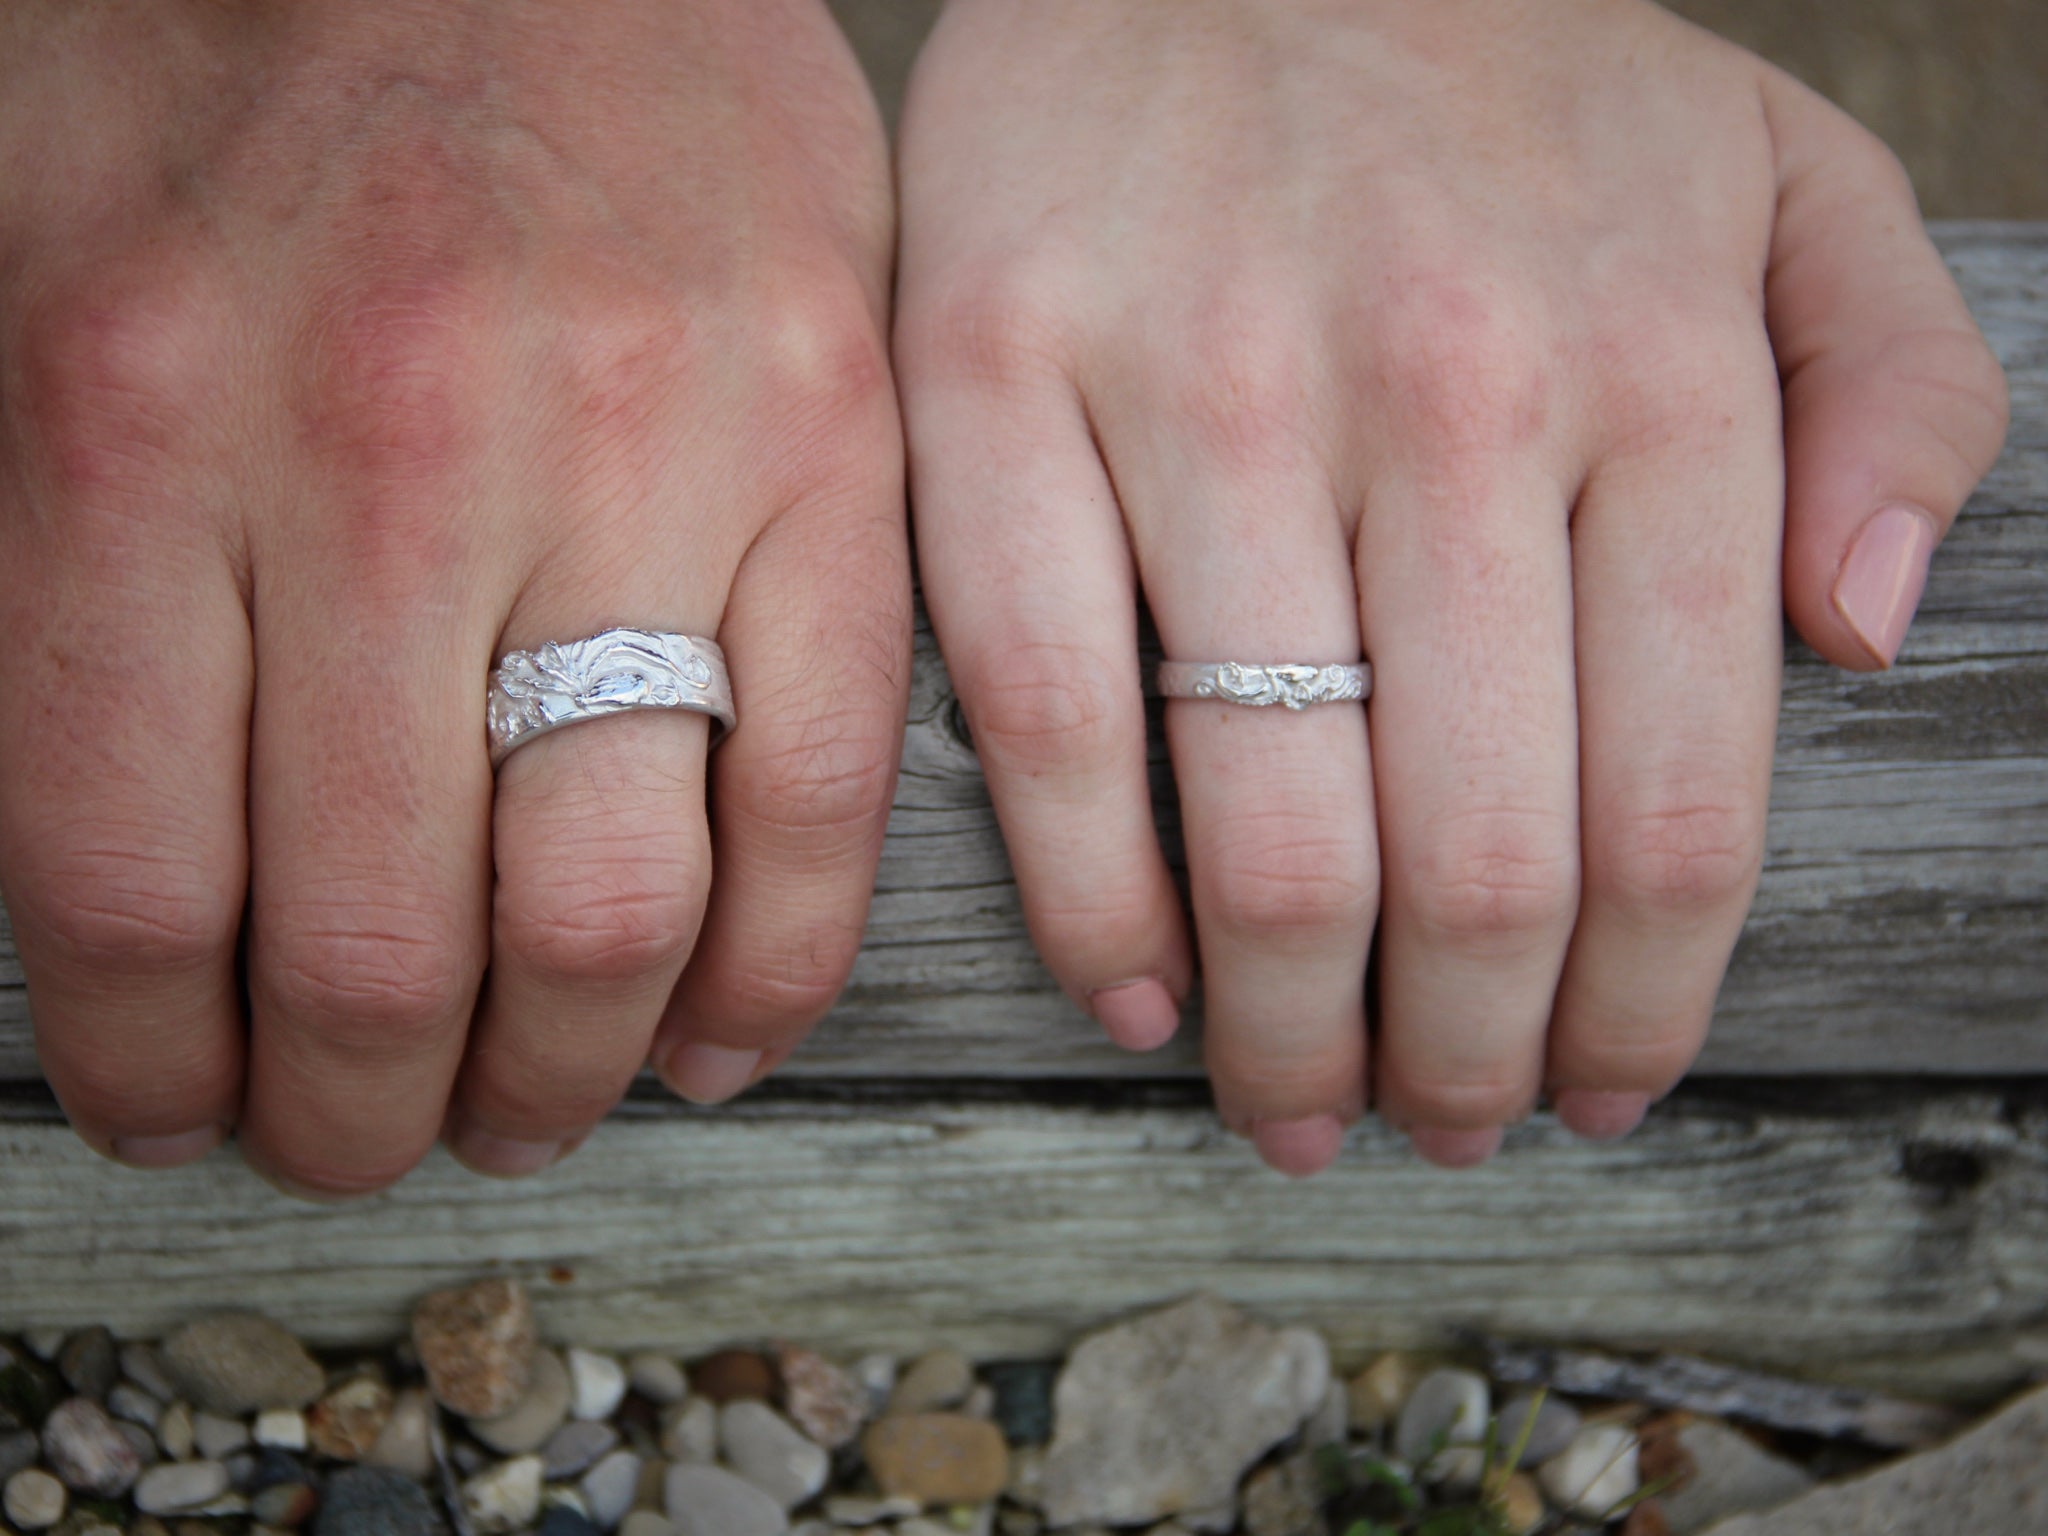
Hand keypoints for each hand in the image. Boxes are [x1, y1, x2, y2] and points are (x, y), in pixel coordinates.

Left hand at [0, 0, 907, 1192]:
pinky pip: (830, 793)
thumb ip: (66, 590)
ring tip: (528, 1106)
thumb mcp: (30, 291)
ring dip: (556, 1073)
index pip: (138, 887)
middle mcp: (393, 459)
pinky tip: (718, 1039)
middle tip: (363, 1137)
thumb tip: (138, 888)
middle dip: (363, 1111)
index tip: (190, 1110)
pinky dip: (773, 971)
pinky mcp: (832, 442)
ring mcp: (646, 451)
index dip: (161, 1067)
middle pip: (383, 943)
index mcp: (138, 419)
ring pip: (612, 910)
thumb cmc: (239, 61)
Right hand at [894, 0, 2006, 1171]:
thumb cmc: (1502, 74)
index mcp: (1648, 364)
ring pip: (1264, 825)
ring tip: (1296, 1103)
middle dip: (1464, 1059)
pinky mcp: (996, 380)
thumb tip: (1860, 635)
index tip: (1594, 1093)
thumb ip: (1897, 388)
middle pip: (1475, 860)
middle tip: (1439, 1123)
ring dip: (1287, 1031)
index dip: (1638, 1011)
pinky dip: (1093, 904)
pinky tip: (1138, 991)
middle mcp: (1442, 392)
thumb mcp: (1776, 170)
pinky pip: (1043, 717)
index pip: (1673, 806)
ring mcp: (1202, 387)